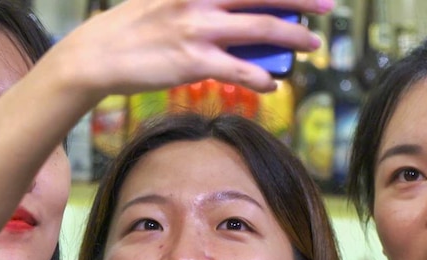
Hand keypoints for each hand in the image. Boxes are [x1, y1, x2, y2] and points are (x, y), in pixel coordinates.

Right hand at [52, 0, 331, 96]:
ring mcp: (197, 29)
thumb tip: (236, 13)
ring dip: (293, 38)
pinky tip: (272, 84)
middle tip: (328, 4)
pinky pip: (239, 70)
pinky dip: (261, 78)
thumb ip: (199, 1)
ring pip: (260, 30)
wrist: (98, 55)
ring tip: (312, 46)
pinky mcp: (192, 62)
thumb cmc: (133, 28)